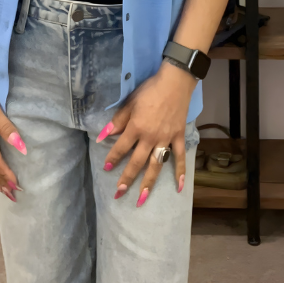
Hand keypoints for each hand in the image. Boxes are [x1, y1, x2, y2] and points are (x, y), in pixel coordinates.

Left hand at [96, 62, 195, 206]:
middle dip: (127, 179)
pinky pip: (179, 158)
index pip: (121, 147)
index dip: (112, 158)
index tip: (106, 169)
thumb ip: (118, 121)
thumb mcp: (130, 102)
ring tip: (141, 199)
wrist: (174, 82)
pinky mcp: (178, 138)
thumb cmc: (149, 90)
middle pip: (137, 162)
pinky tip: (179, 188)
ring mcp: (166, 139)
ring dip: (148, 183)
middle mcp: (150, 137)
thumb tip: (103, 136)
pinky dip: (180, 172)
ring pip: (156, 165)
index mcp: (136, 127)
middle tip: (118, 194)